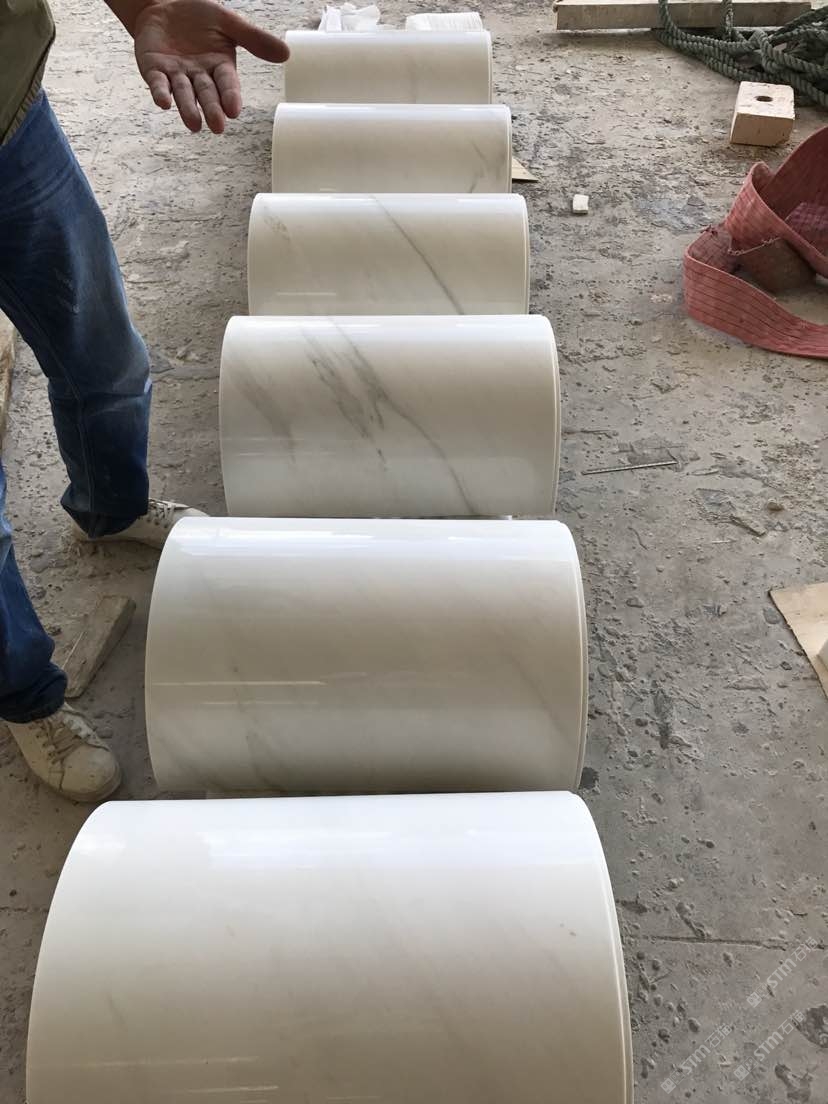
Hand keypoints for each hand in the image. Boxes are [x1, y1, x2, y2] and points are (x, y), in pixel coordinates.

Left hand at [132, 0, 288, 133]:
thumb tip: (286, 53)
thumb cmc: (198, 15)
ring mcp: (176, 74)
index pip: (227, 84)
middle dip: (212, 110)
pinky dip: (160, 93)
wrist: (164, 4)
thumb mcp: (228, 21)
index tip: (234, 110)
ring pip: (183, 94)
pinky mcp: (154, 70)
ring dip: (188, 109)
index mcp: (219, 67)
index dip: (230, 96)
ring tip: (194, 124)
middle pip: (206, 95)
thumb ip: (254, 38)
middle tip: (217, 126)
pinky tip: (163, 103)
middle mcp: (199, 75)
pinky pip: (158, 83)